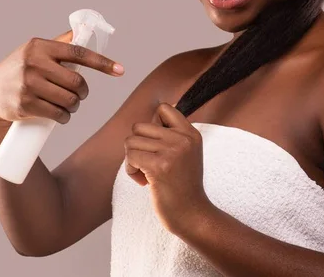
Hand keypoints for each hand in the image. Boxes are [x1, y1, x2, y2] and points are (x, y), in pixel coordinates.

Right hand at [0, 30, 123, 124]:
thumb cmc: (20, 70)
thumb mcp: (35, 51)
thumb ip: (59, 43)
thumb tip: (83, 31)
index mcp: (40, 46)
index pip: (78, 52)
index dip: (102, 62)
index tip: (120, 70)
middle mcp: (33, 62)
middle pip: (76, 82)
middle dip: (83, 92)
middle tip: (80, 95)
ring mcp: (28, 84)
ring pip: (69, 100)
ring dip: (75, 106)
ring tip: (70, 106)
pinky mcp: (25, 104)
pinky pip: (58, 114)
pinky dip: (65, 117)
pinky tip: (62, 116)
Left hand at [124, 102, 210, 232]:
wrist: (192, 215)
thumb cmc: (182, 187)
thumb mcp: (185, 154)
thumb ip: (170, 136)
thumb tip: (143, 124)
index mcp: (191, 134)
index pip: (164, 108)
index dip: (152, 125)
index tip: (157, 146)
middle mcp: (184, 139)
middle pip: (139, 126)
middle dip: (137, 146)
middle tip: (148, 164)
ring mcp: (173, 151)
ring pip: (131, 141)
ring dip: (132, 160)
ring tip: (146, 174)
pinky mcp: (160, 165)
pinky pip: (130, 156)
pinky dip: (131, 170)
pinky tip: (144, 182)